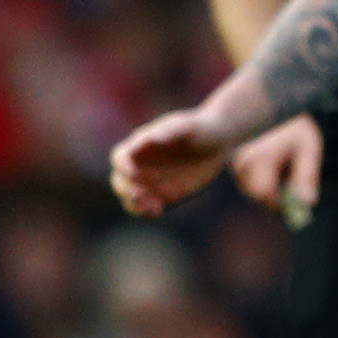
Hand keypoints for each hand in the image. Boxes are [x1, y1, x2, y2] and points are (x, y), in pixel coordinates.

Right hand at [110, 107, 236, 217]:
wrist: (218, 142)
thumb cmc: (200, 128)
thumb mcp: (187, 126)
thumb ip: (167, 131)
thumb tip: (147, 139)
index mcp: (141, 144)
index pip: (120, 157)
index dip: (123, 167)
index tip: (134, 174)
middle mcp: (141, 164)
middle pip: (119, 179)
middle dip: (126, 189)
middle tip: (143, 195)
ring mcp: (150, 180)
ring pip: (129, 196)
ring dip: (135, 204)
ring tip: (153, 207)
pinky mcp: (162, 194)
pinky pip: (145, 206)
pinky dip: (146, 211)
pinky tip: (158, 211)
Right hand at [231, 115, 325, 224]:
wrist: (273, 100)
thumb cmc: (295, 126)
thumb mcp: (307, 148)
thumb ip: (307, 177)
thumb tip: (308, 204)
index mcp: (259, 159)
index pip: (265, 195)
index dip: (282, 202)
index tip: (299, 198)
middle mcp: (241, 163)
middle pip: (258, 195)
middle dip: (277, 194)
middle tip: (295, 177)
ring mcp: (234, 162)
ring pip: (253, 189)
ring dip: (271, 185)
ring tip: (284, 160)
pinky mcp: (233, 161)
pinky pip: (249, 180)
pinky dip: (263, 177)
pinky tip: (273, 159)